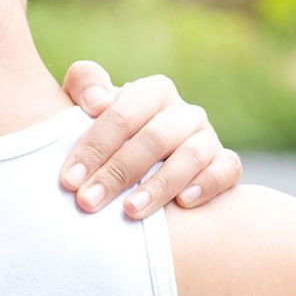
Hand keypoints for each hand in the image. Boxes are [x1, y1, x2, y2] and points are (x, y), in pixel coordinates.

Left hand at [60, 61, 241, 217]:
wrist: (140, 161)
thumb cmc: (105, 132)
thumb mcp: (84, 103)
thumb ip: (85, 84)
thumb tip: (98, 102)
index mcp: (151, 91)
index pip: (122, 114)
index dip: (93, 147)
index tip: (69, 180)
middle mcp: (183, 111)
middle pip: (154, 138)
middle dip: (117, 172)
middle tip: (88, 202)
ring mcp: (207, 137)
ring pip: (191, 156)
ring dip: (159, 186)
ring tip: (130, 211)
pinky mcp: (225, 163)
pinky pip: (227, 169)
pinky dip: (207, 184)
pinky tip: (183, 204)